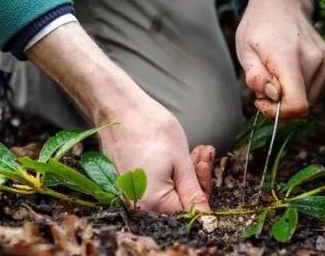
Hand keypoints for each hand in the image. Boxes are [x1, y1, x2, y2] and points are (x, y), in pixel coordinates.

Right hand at [27, 22, 212, 213]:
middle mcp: (137, 205)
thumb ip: (194, 192)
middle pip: (178, 203)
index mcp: (152, 204)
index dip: (203, 188)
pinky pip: (154, 184)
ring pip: (168, 191)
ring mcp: (130, 194)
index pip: (189, 211)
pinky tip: (175, 152)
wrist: (118, 107)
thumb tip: (206, 217)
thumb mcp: (180, 160)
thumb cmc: (149, 127)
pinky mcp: (126, 184)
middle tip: (203, 152)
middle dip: (195, 178)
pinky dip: (168, 171)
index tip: (206, 163)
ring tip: (193, 148)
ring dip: (184, 173)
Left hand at [236, 0, 324, 118]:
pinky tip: (292, 69)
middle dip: (280, 102)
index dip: (278, 113)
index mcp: (288, 57)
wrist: (281, 4)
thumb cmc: (258, 28)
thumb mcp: (245, 52)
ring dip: (291, 94)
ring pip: (310, 98)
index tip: (263, 101)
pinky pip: (318, 88)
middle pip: (302, 104)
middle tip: (265, 83)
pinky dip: (303, 86)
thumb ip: (256, 77)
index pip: (297, 105)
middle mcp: (315, 59)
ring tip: (277, 73)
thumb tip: (273, 96)